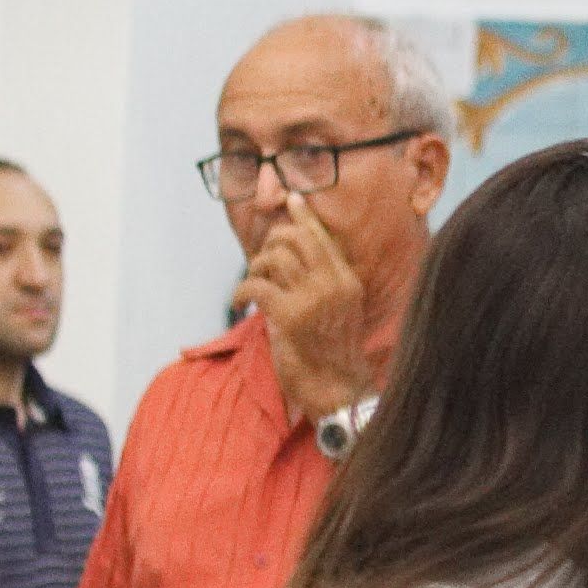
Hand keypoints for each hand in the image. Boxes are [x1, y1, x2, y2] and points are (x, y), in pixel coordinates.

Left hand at [237, 201, 376, 421]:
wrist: (336, 389)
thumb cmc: (331, 354)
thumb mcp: (337, 312)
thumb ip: (322, 285)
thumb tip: (288, 260)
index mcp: (346, 281)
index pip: (323, 237)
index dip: (304, 216)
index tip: (291, 199)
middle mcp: (333, 284)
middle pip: (296, 239)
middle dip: (271, 241)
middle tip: (261, 261)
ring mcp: (313, 299)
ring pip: (274, 257)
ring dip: (255, 267)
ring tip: (254, 284)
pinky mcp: (291, 315)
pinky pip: (256, 285)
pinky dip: (242, 290)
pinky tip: (241, 302)